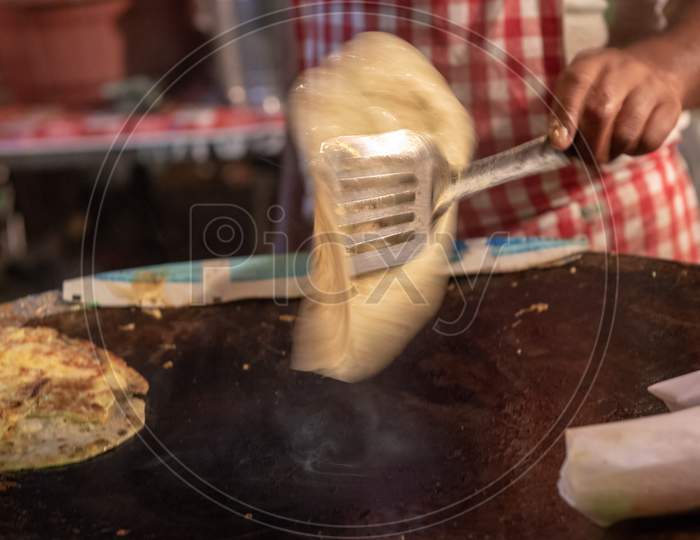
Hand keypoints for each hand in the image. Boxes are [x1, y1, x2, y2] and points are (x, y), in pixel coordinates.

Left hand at [549, 47, 683, 163]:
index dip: (565, 117)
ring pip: (626, 133)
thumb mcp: (576, 89)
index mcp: (591, 63)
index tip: (560, 143)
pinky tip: (627, 143)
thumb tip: (558, 142)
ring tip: (604, 151)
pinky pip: (649, 141)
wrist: (651, 70)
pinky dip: (633, 151)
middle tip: (584, 156)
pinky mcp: (671, 106)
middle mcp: (623, 69)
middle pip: (601, 113)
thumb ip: (561, 112)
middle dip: (588, 144)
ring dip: (610, 152)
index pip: (576, 85)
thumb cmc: (600, 89)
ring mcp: (650, 86)